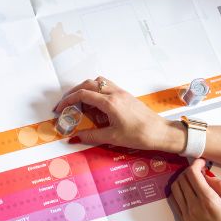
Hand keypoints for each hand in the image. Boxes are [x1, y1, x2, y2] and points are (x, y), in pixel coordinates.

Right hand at [54, 77, 184, 152]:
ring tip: (80, 102)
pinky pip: (108, 86)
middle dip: (74, 92)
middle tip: (65, 104)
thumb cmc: (138, 136)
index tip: (59, 108)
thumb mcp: (112, 138)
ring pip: (99, 82)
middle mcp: (115, 93)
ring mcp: (122, 92)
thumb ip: (91, 135)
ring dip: (86, 88)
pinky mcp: (126, 95)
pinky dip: (97, 91)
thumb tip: (73, 137)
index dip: (68, 100)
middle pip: (89, 84)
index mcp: (110, 103)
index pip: (83, 95)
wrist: (161, 132)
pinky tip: (95, 104)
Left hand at [170, 159, 220, 220]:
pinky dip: (177, 191)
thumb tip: (210, 176)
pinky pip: (174, 201)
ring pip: (175, 188)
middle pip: (182, 179)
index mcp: (208, 201)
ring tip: (193, 180)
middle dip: (189, 170)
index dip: (196, 164)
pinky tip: (187, 191)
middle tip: (199, 171)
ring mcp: (186, 214)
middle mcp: (194, 206)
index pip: (193, 174)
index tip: (202, 162)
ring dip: (182, 180)